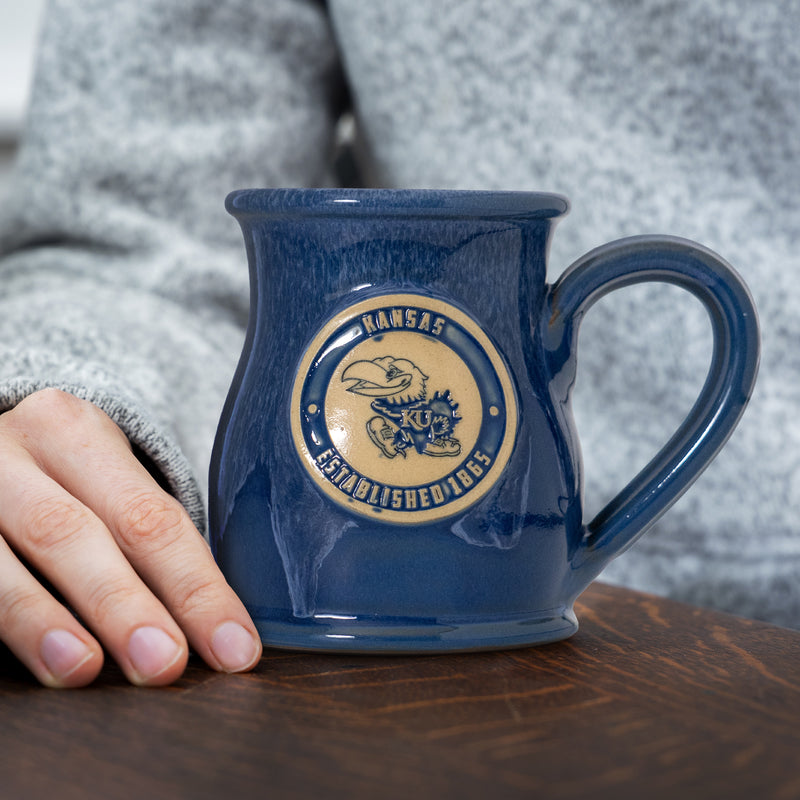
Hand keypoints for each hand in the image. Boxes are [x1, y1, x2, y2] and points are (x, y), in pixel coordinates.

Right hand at [0, 389, 261, 686]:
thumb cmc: (62, 481)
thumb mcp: (104, 481)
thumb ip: (144, 537)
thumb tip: (217, 631)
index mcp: (76, 432)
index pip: (150, 517)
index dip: (196, 589)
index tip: (234, 649)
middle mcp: (13, 453)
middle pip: (74, 533)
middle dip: (123, 604)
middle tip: (164, 662)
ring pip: (2, 563)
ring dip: (43, 620)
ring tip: (82, 667)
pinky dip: (1, 625)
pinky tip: (32, 661)